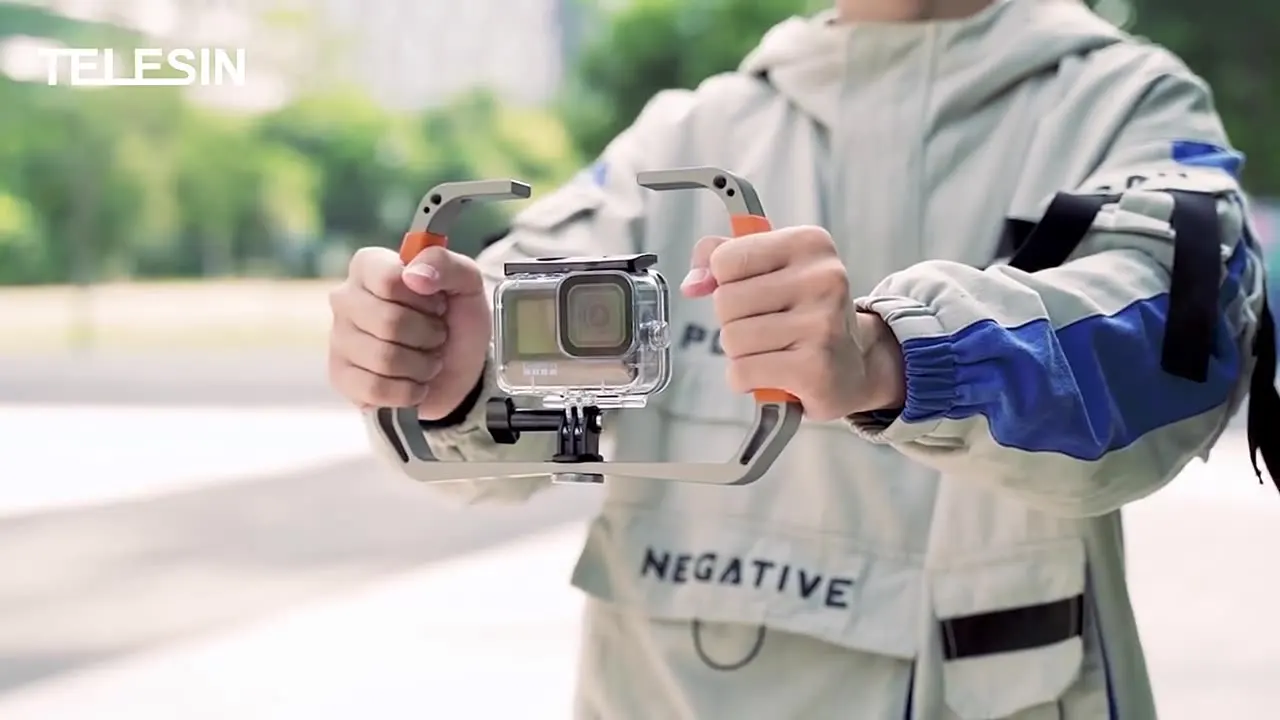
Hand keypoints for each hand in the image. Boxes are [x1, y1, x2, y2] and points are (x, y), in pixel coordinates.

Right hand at [328, 245, 490, 418]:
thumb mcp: (466, 283)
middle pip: (388, 322)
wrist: (459, 368)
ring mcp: (339, 339)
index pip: (388, 280)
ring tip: (428, 359)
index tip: (438, 305)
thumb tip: (414, 274)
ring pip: (384, 359)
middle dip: (427, 335)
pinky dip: (408, 391)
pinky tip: (415, 383)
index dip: (424, 299)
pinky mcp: (341, 377)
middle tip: (437, 335)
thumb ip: (446, 264)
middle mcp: (345, 299)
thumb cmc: (456, 319)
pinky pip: (375, 389)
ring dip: (422, 365)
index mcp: (369, 266)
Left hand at [681, 226, 904, 420]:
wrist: (856, 365)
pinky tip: (773, 374)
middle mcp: (822, 279)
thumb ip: (722, 258)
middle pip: (725, 301)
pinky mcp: (814, 370)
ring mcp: (821, 325)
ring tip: (774, 350)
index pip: (726, 259)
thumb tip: (692, 283)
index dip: (727, 282)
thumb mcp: (772, 269)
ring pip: (731, 339)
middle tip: (769, 326)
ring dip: (742, 353)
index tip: (756, 291)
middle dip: (734, 321)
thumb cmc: (804, 312)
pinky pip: (742, 372)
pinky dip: (747, 379)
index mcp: (809, 244)